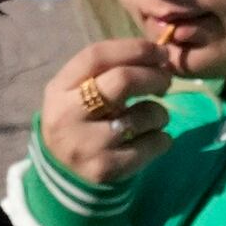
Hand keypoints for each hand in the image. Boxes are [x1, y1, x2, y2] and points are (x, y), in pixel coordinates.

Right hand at [38, 38, 179, 190]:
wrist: (65, 176)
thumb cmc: (80, 123)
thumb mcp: (77, 93)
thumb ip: (106, 71)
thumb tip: (157, 54)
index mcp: (59, 88)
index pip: (97, 56)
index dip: (134, 49)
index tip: (160, 51)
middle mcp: (69, 114)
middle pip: (123, 80)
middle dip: (153, 76)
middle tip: (165, 82)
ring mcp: (88, 144)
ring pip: (143, 115)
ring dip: (159, 112)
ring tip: (153, 118)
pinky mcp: (106, 169)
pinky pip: (152, 145)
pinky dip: (162, 139)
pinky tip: (154, 139)